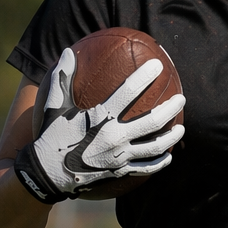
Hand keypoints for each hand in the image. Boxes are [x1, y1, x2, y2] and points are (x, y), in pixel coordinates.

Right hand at [13, 47, 185, 202]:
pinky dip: (159, 163)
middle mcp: (115, 137)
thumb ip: (63, 79)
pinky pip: (145, 168)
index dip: (145, 76)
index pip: (129, 92)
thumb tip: (68, 52)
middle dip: (170, 108)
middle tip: (181, 98)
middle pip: (153, 121)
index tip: (157, 66)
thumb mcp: (54, 106)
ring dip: (171, 137)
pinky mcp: (119, 172)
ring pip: (155, 146)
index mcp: (101, 118)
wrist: (46, 176)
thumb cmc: (51, 137)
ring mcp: (120, 157)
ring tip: (181, 129)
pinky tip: (167, 157)